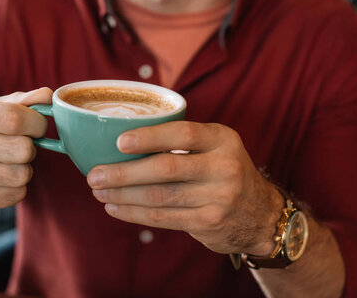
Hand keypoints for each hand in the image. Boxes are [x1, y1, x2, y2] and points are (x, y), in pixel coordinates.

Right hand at [0, 88, 50, 221]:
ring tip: (7, 162)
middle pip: (23, 149)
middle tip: (19, 145)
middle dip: (30, 146)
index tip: (36, 125)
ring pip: (22, 174)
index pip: (15, 118)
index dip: (36, 123)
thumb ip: (17, 102)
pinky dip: (15, 187)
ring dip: (23, 168)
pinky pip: (16, 194)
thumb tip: (48, 95)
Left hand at [87, 121, 283, 254]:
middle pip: (165, 168)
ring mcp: (218, 197)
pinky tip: (115, 208)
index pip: (183, 133)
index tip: (118, 142)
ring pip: (159, 196)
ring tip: (99, 192)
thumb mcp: (217, 148)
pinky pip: (163, 217)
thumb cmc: (226, 172)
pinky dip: (134, 213)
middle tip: (94, 175)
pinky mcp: (209, 222)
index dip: (149, 137)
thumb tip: (123, 141)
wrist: (262, 215)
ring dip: (123, 195)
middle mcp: (223, 167)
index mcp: (222, 139)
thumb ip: (183, 143)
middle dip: (123, 172)